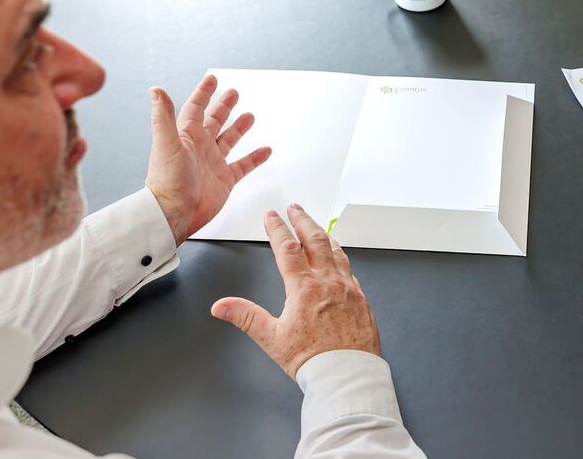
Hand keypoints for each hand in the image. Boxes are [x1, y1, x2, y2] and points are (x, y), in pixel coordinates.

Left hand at [146, 75, 271, 244]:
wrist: (175, 213)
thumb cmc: (167, 181)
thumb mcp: (166, 143)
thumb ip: (163, 116)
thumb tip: (156, 91)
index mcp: (186, 136)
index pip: (196, 108)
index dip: (204, 93)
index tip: (212, 80)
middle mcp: (200, 147)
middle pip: (214, 120)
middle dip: (224, 106)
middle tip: (233, 93)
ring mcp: (213, 163)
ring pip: (229, 140)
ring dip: (239, 128)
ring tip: (249, 116)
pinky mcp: (224, 180)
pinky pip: (243, 165)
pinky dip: (255, 158)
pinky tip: (265, 151)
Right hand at [211, 204, 380, 377]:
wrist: (347, 375)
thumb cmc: (313, 360)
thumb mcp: (272, 338)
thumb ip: (246, 317)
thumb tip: (222, 306)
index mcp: (305, 288)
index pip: (287, 248)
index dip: (277, 228)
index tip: (271, 215)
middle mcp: (329, 282)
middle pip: (315, 240)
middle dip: (302, 220)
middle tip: (295, 207)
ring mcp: (348, 288)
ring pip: (336, 250)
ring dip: (323, 234)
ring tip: (315, 226)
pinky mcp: (361, 298)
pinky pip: (350, 268)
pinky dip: (340, 255)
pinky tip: (338, 258)